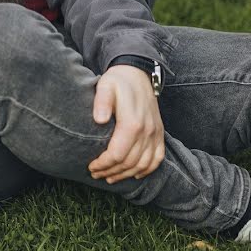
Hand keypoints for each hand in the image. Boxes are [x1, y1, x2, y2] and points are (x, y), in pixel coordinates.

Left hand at [88, 65, 164, 183]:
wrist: (138, 74)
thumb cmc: (118, 81)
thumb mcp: (105, 86)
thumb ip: (102, 101)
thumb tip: (99, 119)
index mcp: (132, 122)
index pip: (118, 154)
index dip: (103, 164)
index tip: (91, 166)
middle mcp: (147, 131)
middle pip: (129, 163)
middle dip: (110, 171)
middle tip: (95, 174)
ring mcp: (155, 133)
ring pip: (143, 164)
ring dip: (126, 174)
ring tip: (109, 177)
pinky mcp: (159, 133)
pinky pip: (158, 158)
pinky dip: (147, 170)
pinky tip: (134, 174)